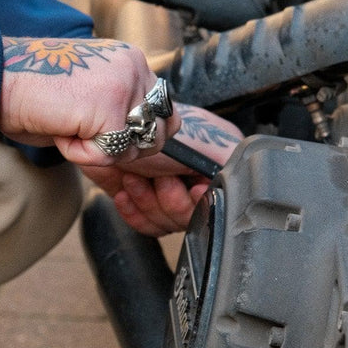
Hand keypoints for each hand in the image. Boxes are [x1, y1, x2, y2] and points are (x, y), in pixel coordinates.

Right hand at [0, 36, 181, 164]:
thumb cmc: (32, 92)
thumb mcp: (88, 95)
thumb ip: (120, 106)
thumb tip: (143, 139)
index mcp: (131, 60)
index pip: (163, 112)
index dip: (135, 134)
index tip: (99, 130)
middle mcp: (134, 66)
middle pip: (158, 133)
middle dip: (122, 146)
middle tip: (81, 130)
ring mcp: (124, 84)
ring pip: (133, 148)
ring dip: (98, 149)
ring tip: (68, 124)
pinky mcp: (110, 107)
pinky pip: (107, 154)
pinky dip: (79, 152)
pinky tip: (60, 128)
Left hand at [80, 104, 241, 235]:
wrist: (97, 125)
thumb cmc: (149, 123)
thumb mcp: (198, 139)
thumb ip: (230, 160)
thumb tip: (250, 183)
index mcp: (215, 163)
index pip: (218, 203)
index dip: (199, 202)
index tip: (190, 190)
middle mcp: (193, 178)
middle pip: (191, 219)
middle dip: (168, 201)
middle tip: (157, 178)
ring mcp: (166, 190)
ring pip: (167, 224)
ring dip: (147, 203)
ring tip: (135, 179)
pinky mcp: (140, 199)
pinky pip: (145, 224)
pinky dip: (133, 212)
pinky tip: (125, 192)